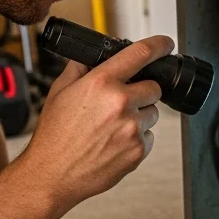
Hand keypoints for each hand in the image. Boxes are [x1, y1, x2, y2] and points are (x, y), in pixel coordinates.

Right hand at [21, 36, 172, 209]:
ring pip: (152, 113)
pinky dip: (137, 138)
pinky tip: (114, 142)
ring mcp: (132, 128)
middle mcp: (120, 103)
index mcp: (102, 83)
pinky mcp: (138, 151)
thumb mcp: (59, 91)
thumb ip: (79, 68)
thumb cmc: (54, 136)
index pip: (140, 54)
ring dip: (139, 116)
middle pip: (154, 87)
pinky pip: (149, 137)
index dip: (158, 45)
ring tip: (112, 127)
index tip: (166, 44)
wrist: (52, 174)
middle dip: (141, 91)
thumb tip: (93, 56)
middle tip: (121, 103)